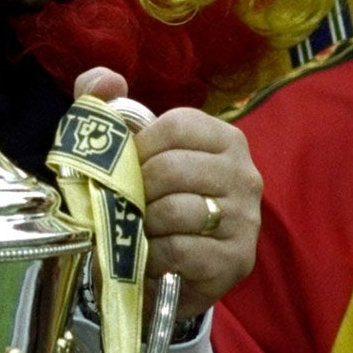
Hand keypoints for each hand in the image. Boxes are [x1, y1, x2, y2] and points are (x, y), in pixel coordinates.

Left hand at [74, 67, 259, 321]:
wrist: (171, 271)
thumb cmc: (151, 201)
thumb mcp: (128, 151)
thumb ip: (106, 106)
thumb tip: (106, 81)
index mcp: (224, 138)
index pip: (176, 125)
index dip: (138, 147)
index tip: (127, 167)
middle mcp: (244, 174)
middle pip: (171, 168)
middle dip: (135, 190)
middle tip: (126, 205)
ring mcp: (246, 218)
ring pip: (176, 210)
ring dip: (142, 225)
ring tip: (138, 231)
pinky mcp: (237, 259)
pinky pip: (180, 249)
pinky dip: (152, 255)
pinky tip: (150, 257)